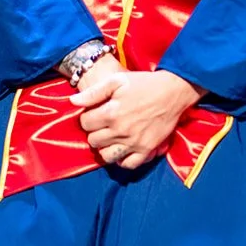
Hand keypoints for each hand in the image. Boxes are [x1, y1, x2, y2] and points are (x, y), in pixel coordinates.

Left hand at [71, 67, 205, 169]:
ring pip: (107, 156)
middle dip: (94, 132)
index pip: (85, 124)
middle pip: (94, 141)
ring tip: (110, 138)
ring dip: (105, 148)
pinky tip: (122, 149)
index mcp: (111, 112)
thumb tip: (73, 102)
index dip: (87, 118)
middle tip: (103, 125)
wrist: (173, 91)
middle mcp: (120, 130)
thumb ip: (94, 92)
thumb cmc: (144, 83)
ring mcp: (134, 142)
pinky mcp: (147, 149)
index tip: (95, 113)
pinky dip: (122, 160)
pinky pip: (128, 164)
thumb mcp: (117, 81)